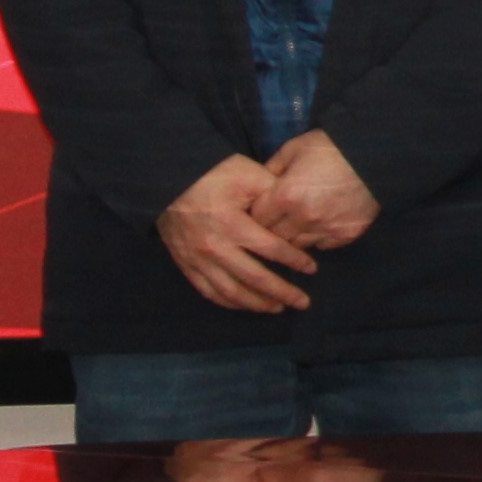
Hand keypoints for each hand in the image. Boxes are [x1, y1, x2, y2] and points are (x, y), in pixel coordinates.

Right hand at [160, 154, 316, 313]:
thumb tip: (297, 211)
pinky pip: (208, 292)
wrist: (169, 179)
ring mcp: (197, 259)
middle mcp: (215, 247)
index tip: (311, 268)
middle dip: (281, 292)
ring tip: (278, 308)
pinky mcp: (185, 264)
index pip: (270, 249)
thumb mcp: (249, 174)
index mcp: (233, 224)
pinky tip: (244, 305)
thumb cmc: (214, 174)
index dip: (294, 260)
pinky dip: (229, 302)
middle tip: (302, 302)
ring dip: (256, 303)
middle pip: (253, 278)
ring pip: (230, 292)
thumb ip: (274, 193)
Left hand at [256, 130, 381, 251]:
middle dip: (273, 228)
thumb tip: (258, 183)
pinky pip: (323, 246)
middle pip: (274, 237)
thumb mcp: (295, 147)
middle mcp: (303, 218)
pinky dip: (319, 238)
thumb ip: (272, 167)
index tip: (262, 208)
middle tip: (278, 217)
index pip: (257, 219)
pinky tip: (321, 224)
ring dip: (295, 236)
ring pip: (297, 246)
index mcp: (286, 196)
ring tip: (300, 223)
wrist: (375, 152)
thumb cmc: (331, 146)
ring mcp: (325, 229)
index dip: (257, 213)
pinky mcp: (346, 234)